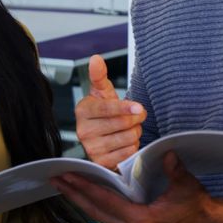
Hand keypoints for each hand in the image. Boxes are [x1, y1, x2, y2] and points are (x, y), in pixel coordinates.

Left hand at [52, 152, 222, 222]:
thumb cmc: (197, 206)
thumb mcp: (186, 185)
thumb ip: (174, 170)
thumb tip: (166, 153)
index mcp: (141, 221)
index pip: (106, 202)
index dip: (85, 187)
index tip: (69, 176)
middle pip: (95, 211)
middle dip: (74, 194)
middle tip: (55, 178)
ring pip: (99, 215)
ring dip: (81, 199)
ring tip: (64, 184)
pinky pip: (108, 215)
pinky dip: (95, 203)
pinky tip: (86, 193)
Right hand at [75, 55, 146, 169]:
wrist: (103, 135)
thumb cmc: (104, 111)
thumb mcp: (102, 92)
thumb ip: (99, 75)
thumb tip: (95, 58)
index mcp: (83, 110)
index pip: (107, 108)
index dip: (125, 108)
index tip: (139, 107)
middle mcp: (83, 131)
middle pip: (121, 124)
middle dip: (135, 119)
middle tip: (136, 115)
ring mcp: (91, 148)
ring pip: (127, 138)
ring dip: (135, 132)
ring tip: (129, 128)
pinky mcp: (101, 163)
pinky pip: (127, 153)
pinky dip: (132, 146)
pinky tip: (127, 141)